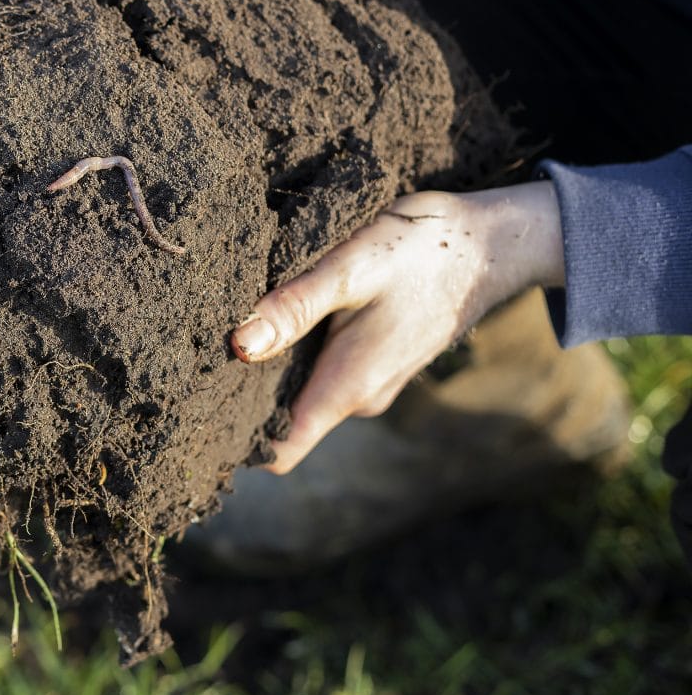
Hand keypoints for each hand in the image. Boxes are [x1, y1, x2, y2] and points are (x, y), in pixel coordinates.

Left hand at [230, 181, 564, 472]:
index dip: (238, 442)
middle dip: (245, 394)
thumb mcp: (351, 268)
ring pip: (303, 393)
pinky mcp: (378, 364)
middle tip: (204, 352)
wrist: (494, 244)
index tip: (199, 417)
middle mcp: (360, 399)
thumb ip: (294, 308)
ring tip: (242, 325)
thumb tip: (238, 346)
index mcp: (349, 387)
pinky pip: (324, 374)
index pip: (282, 450)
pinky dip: (300, 354)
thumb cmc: (423, 249)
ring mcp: (372, 385)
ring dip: (274, 368)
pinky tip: (283, 317)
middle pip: (284, 421)